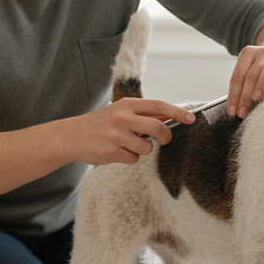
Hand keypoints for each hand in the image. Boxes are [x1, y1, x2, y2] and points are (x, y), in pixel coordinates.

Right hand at [66, 98, 195, 164]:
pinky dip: (130, 158)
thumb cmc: (101, 124)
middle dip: (166, 136)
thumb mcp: (120, 112)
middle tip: (164, 140)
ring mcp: (116, 135)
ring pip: (147, 147)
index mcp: (127, 104)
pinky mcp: (110, 151)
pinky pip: (134, 159)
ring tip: (128, 145)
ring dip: (143, 150)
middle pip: (158, 127)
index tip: (191, 118)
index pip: (158, 105)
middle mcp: (122, 117)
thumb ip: (143, 115)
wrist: (72, 136)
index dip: (177, 112)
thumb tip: (169, 118)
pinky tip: (117, 152)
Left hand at [227, 20, 263, 117]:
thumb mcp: (252, 68)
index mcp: (249, 54)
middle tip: (242, 112)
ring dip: (261, 84)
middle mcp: (263, 53)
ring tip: (255, 98)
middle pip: (251, 74)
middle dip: (244, 95)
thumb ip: (244, 83)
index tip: (231, 111)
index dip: (233, 94)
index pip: (238, 76)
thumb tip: (235, 107)